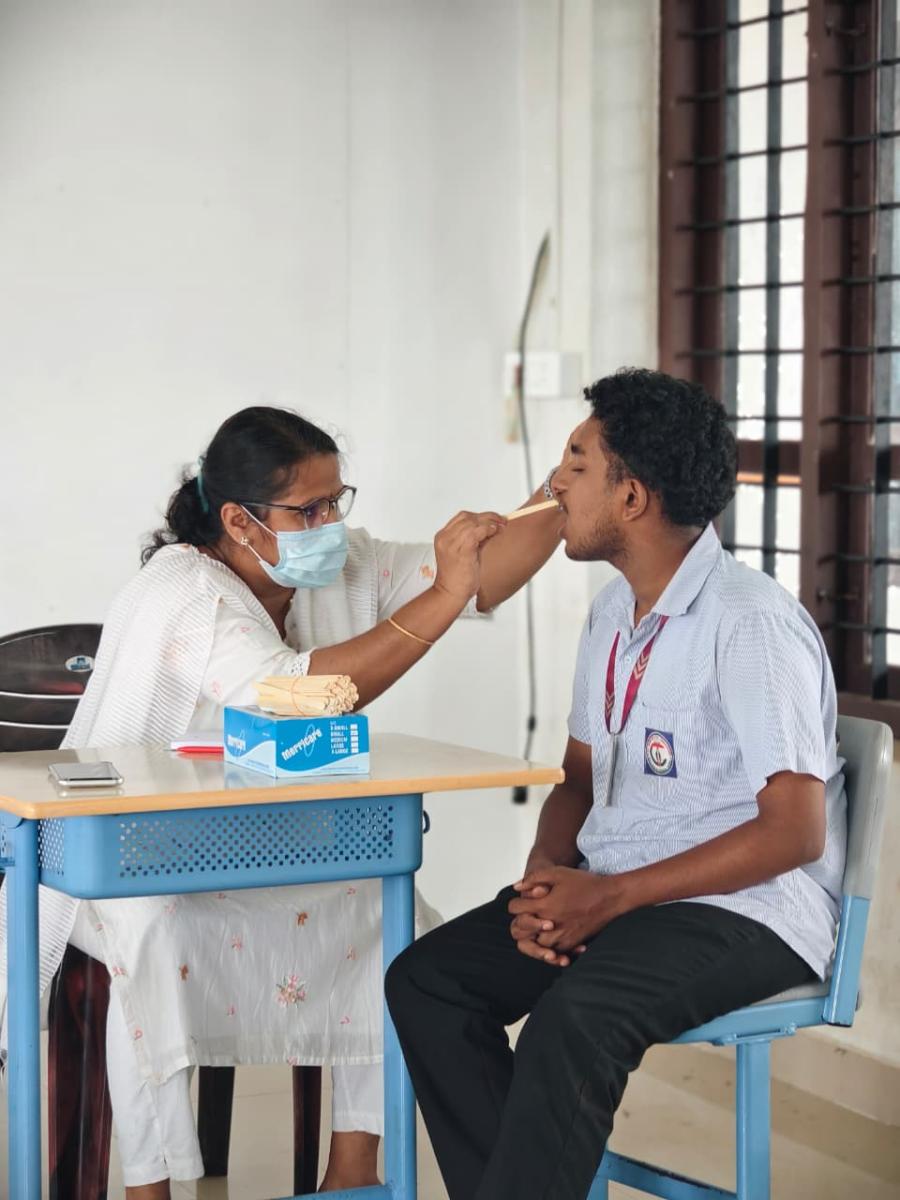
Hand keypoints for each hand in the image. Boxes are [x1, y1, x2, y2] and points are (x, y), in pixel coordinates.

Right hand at [433, 511, 505, 604]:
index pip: (462, 517)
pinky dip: (487, 529)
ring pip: (472, 522)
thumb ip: (474, 540)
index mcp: (443, 537)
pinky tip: (494, 532)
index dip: (479, 516)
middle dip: (487, 516)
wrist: (450, 594)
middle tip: (501, 521)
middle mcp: (445, 538)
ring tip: (500, 528)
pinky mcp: (461, 551)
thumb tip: (490, 529)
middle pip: (468, 517)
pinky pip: (476, 532)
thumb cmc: (457, 578)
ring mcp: (451, 544)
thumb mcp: (464, 554)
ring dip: (490, 522)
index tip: (493, 519)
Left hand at [509, 866, 630, 960]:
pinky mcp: (572, 943)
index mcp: (544, 905)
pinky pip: (554, 951)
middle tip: (527, 918)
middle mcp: (550, 924)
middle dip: (522, 924)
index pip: (516, 909)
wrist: (609, 897)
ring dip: (535, 937)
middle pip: (521, 932)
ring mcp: (561, 936)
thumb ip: (533, 878)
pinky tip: (553, 936)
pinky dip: (550, 947)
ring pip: (537, 944)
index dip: (515, 904)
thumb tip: (517, 888)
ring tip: (539, 928)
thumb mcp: (557, 873)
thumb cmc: (584, 883)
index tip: (520, 903)